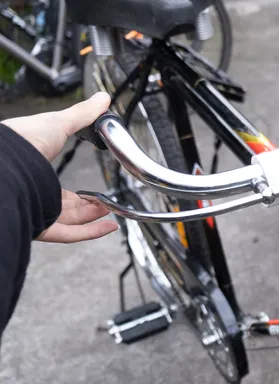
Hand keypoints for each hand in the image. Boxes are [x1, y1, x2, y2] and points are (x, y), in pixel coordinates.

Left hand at [2, 92, 118, 242]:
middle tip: (108, 203)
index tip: (98, 190)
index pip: (58, 186)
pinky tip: (109, 226)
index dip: (80, 190)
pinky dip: (91, 231)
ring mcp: (36, 209)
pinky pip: (69, 233)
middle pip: (67, 207)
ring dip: (94, 217)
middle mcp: (33, 193)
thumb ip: (82, 115)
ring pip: (70, 220)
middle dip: (91, 206)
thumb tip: (101, 99)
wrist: (5, 164)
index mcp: (33, 170)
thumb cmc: (22, 142)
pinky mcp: (40, 225)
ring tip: (112, 211)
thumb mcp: (57, 123)